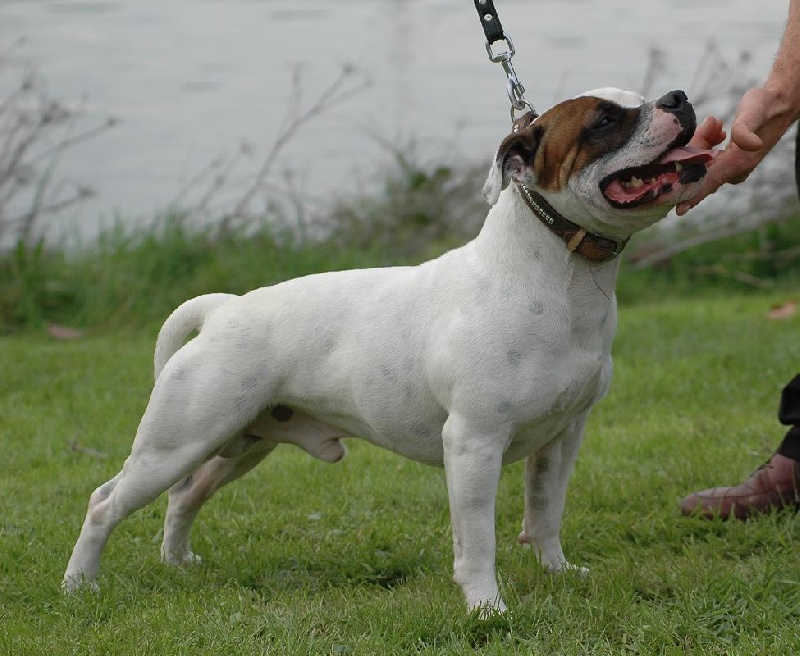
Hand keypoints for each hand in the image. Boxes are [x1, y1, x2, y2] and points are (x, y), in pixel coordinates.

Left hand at [676, 86, 796, 214]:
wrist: (779, 104)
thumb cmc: (764, 106)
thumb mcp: (753, 112)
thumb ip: (745, 129)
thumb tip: (751, 145)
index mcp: (738, 163)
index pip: (709, 183)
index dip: (693, 196)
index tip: (678, 211)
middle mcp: (735, 170)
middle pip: (701, 173)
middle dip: (692, 156)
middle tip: (707, 129)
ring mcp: (733, 168)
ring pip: (704, 164)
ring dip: (701, 145)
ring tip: (716, 126)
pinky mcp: (730, 161)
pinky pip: (709, 160)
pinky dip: (706, 145)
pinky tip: (716, 131)